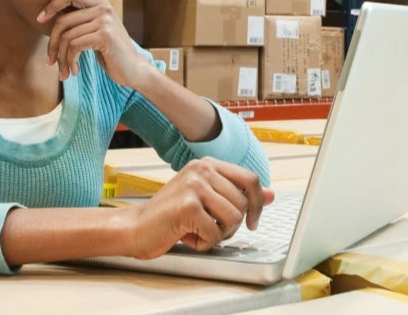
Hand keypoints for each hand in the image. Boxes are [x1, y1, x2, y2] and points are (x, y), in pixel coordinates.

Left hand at [37, 0, 152, 87]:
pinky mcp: (105, 35)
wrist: (134, 69)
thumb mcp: (95, 32)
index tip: (40, 20)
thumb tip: (52, 18)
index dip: (52, 5)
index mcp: (99, 4)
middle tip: (50, 60)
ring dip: (62, 58)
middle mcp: (103, 8)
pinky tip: (75, 71)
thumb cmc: (111, 53)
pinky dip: (70, 61)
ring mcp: (105, 21)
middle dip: (52, 43)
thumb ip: (81, 22)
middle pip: (63, 20)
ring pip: (67, 37)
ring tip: (64, 71)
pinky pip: (75, 46)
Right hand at [119, 159, 275, 258]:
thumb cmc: (170, 216)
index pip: (250, 179)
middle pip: (243, 202)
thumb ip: (237, 194)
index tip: (252, 221)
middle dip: (232, 225)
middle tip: (211, 228)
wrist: (135, 227)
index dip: (257, 204)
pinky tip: (188, 237)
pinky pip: (216, 233)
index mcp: (208, 164)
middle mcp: (202, 169)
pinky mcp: (188, 206)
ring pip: (233, 218)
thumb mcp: (207, 199)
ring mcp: (195, 186)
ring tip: (198, 231)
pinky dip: (205, 243)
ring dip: (219, 234)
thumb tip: (271, 194)